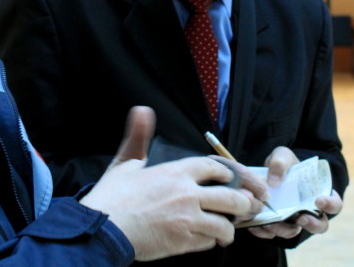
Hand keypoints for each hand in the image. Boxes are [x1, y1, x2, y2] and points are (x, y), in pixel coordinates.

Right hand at [80, 107, 257, 260]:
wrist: (103, 230)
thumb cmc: (112, 198)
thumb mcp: (125, 162)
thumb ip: (138, 137)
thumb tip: (142, 111)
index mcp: (176, 172)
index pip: (215, 167)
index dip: (229, 173)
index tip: (233, 178)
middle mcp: (187, 194)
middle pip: (232, 197)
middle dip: (245, 202)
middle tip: (249, 206)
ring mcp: (188, 219)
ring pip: (225, 224)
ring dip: (230, 228)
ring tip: (229, 230)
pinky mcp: (184, 242)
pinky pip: (209, 242)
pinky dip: (212, 242)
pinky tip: (209, 240)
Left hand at [247, 146, 343, 239]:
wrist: (264, 172)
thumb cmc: (282, 164)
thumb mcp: (282, 156)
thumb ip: (280, 163)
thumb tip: (275, 181)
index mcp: (317, 193)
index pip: (334, 204)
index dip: (331, 204)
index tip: (319, 201)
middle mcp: (309, 210)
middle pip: (320, 225)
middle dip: (312, 225)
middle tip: (301, 219)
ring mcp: (293, 219)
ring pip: (294, 232)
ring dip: (284, 230)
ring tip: (271, 223)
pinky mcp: (276, 224)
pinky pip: (273, 233)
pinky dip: (265, 231)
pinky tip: (256, 225)